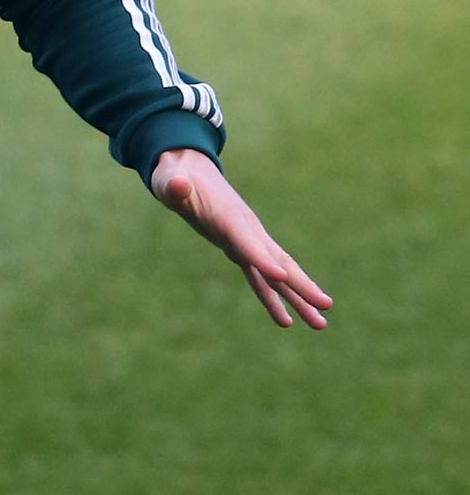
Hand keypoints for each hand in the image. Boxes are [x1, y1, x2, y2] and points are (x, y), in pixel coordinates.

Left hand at [151, 148, 331, 329]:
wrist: (188, 170)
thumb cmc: (175, 178)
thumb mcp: (169, 181)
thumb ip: (174, 186)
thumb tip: (177, 184)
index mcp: (229, 216)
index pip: (247, 240)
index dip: (262, 258)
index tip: (281, 277)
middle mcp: (246, 230)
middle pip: (278, 260)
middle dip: (301, 283)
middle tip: (326, 305)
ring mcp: (247, 240)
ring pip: (278, 273)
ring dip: (298, 298)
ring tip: (320, 324)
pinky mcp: (240, 249)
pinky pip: (261, 278)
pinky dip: (273, 298)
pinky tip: (286, 321)